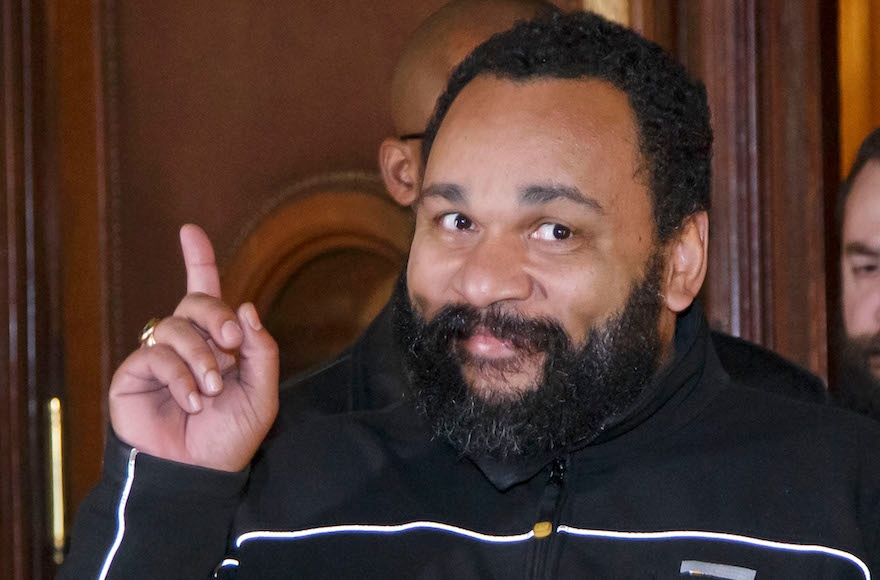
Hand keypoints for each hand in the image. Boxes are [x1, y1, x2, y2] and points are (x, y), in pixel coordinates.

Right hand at [109, 224, 278, 471]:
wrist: (198, 474)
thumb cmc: (231, 436)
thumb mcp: (262, 393)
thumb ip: (262, 351)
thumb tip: (248, 307)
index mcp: (219, 342)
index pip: (206, 292)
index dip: (198, 260)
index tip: (189, 230)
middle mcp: (188, 342)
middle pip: (197, 300)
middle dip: (218, 315)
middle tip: (233, 343)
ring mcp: (159, 356)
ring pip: (176, 325)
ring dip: (201, 356)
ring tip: (210, 390)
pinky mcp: (134, 374)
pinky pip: (156, 355)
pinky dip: (179, 376)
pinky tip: (191, 401)